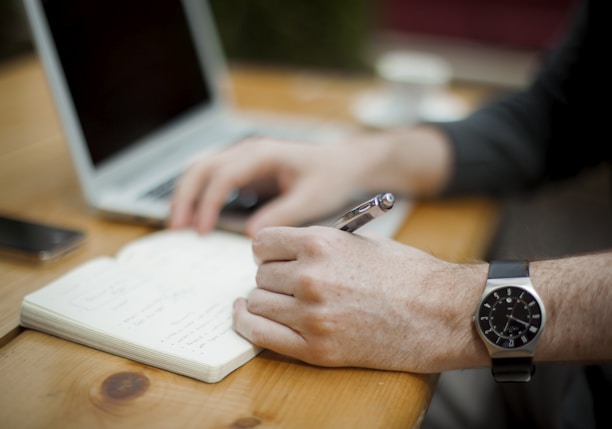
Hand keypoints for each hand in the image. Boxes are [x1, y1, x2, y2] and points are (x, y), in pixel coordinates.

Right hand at [169, 137, 364, 235]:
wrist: (344, 163)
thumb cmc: (330, 177)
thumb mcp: (311, 199)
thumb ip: (282, 214)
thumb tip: (252, 235)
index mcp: (263, 154)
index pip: (223, 175)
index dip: (208, 203)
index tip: (201, 230)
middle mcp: (248, 151)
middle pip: (202, 168)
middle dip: (185, 196)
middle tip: (176, 228)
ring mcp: (244, 158)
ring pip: (202, 170)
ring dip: (186, 194)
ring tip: (178, 225)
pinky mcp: (245, 170)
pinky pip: (213, 178)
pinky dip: (199, 195)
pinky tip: (196, 217)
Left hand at [232, 226, 488, 373]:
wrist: (441, 313)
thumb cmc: (408, 274)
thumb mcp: (361, 241)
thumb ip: (319, 244)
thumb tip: (286, 250)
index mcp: (321, 243)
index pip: (262, 243)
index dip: (267, 250)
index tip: (273, 257)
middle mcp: (310, 277)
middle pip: (260, 274)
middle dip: (271, 276)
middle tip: (287, 282)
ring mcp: (312, 315)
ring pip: (257, 302)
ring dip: (264, 300)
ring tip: (280, 300)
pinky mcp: (317, 349)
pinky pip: (261, 335)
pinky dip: (249, 324)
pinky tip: (248, 316)